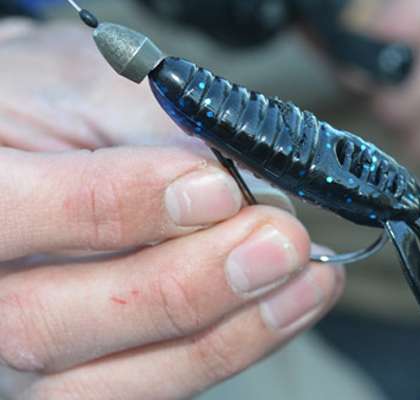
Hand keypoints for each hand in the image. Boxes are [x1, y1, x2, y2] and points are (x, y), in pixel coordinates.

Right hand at [0, 21, 343, 398]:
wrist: (23, 143)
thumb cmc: (43, 107)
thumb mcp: (81, 92)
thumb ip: (150, 132)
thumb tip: (243, 178)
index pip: (13, 215)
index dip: (119, 205)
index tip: (217, 187)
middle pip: (51, 325)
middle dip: (185, 286)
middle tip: (279, 241)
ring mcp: (19, 356)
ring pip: (109, 383)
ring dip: (226, 333)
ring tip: (305, 279)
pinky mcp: (82, 373)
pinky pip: (153, 386)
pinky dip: (230, 348)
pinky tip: (286, 305)